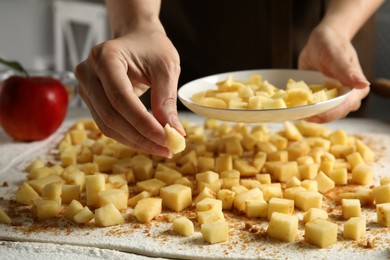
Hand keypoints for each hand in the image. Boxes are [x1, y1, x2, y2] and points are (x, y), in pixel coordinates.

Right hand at [75, 27, 183, 156]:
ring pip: (107, 125)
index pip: (121, 98)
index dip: (143, 123)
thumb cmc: (152, 47)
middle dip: (140, 137)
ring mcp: (86, 87)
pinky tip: (148, 140)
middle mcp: (88, 72)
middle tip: (167, 149)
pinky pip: (107, 124)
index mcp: (105, 57)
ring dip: (135, 141)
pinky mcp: (90, 100)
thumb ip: (166, 100)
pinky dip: (128, 136)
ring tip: (161, 147)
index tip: (166, 139)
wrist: (137, 38)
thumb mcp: (166, 68)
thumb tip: (174, 133)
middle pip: (110, 116)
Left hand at [298, 25, 369, 122]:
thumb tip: (363, 85)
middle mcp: (346, 95)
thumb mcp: (337, 55)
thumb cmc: (332, 43)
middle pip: (335, 113)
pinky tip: (293, 108)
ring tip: (296, 114)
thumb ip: (347, 70)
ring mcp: (332, 97)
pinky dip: (304, 108)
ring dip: (311, 114)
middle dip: (320, 117)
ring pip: (324, 112)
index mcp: (356, 88)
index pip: (346, 105)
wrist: (320, 40)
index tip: (316, 116)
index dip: (332, 113)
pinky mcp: (320, 97)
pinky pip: (314, 106)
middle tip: (303, 117)